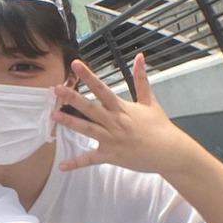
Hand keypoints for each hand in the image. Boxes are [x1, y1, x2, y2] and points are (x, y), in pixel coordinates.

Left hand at [51, 53, 190, 174]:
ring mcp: (111, 139)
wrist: (169, 151)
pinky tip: (62, 166)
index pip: (102, 88)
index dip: (88, 76)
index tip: (75, 65)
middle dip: (73, 98)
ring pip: (87, 129)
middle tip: (56, 89)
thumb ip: (141, 79)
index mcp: (122, 108)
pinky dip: (76, 163)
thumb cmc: (159, 127)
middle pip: (90, 107)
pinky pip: (90, 160)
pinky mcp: (110, 155)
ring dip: (70, 122)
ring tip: (53, 116)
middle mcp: (114, 122)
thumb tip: (139, 57)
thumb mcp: (150, 101)